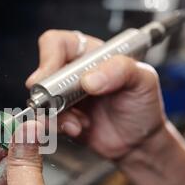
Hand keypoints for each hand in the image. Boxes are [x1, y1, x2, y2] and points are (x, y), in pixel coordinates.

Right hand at [26, 30, 166, 159]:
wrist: (140, 141)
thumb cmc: (143, 105)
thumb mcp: (143, 80)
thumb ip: (120, 70)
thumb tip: (89, 79)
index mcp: (90, 54)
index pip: (57, 43)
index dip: (49, 58)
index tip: (49, 77)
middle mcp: (73, 74)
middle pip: (43, 73)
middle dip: (48, 93)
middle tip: (60, 104)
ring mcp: (65, 97)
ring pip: (41, 101)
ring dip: (55, 115)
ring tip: (78, 123)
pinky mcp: (62, 118)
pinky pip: (46, 121)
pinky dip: (58, 127)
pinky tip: (78, 128)